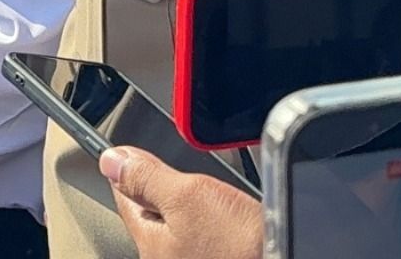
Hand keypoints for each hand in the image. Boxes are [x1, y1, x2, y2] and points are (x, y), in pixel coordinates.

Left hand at [97, 147, 259, 258]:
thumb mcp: (188, 196)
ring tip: (220, 200)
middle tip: (191, 178)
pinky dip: (221, 225)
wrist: (288, 256)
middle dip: (171, 192)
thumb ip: (147, 178)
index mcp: (151, 246)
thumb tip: (111, 162)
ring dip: (200, 209)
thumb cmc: (243, 245)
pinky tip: (236, 221)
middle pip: (158, 216)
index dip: (131, 169)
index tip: (136, 153)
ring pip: (187, 227)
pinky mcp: (226, 258)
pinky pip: (212, 240)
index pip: (126, 199)